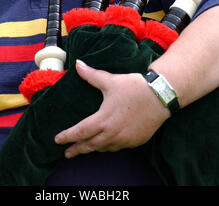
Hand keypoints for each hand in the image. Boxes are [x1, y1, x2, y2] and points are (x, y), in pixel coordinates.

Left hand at [54, 60, 169, 158]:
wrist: (160, 96)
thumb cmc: (134, 87)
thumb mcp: (110, 80)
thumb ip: (91, 75)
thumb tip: (77, 64)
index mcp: (103, 119)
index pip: (80, 132)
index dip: (67, 137)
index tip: (57, 140)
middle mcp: (112, 133)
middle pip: (90, 145)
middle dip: (77, 149)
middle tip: (67, 153)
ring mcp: (125, 139)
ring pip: (104, 148)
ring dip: (93, 148)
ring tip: (85, 148)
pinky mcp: (136, 141)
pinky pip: (118, 147)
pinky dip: (108, 147)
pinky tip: (106, 144)